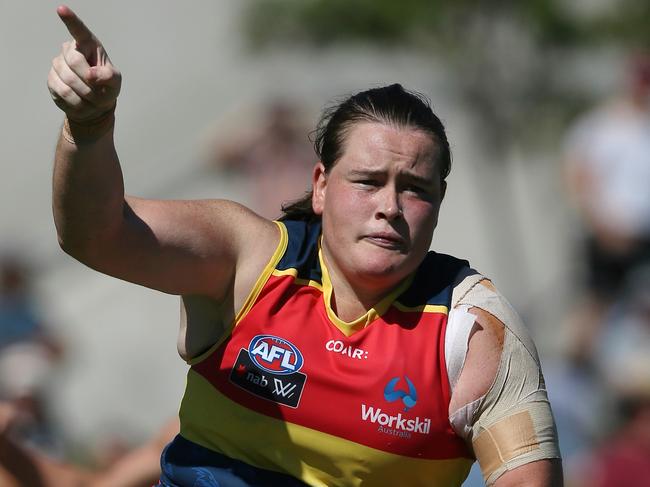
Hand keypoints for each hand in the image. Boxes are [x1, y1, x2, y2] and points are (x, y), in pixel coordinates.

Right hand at [48, 5, 120, 122]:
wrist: (95, 105)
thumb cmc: (106, 86)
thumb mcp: (115, 81)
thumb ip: (108, 76)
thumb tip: (91, 74)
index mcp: (88, 45)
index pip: (79, 31)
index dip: (70, 20)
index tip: (61, 9)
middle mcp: (70, 51)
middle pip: (75, 62)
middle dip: (90, 82)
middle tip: (100, 93)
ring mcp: (58, 65)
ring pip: (69, 81)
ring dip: (86, 96)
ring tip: (92, 99)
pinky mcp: (51, 80)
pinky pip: (63, 93)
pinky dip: (78, 103)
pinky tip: (82, 102)